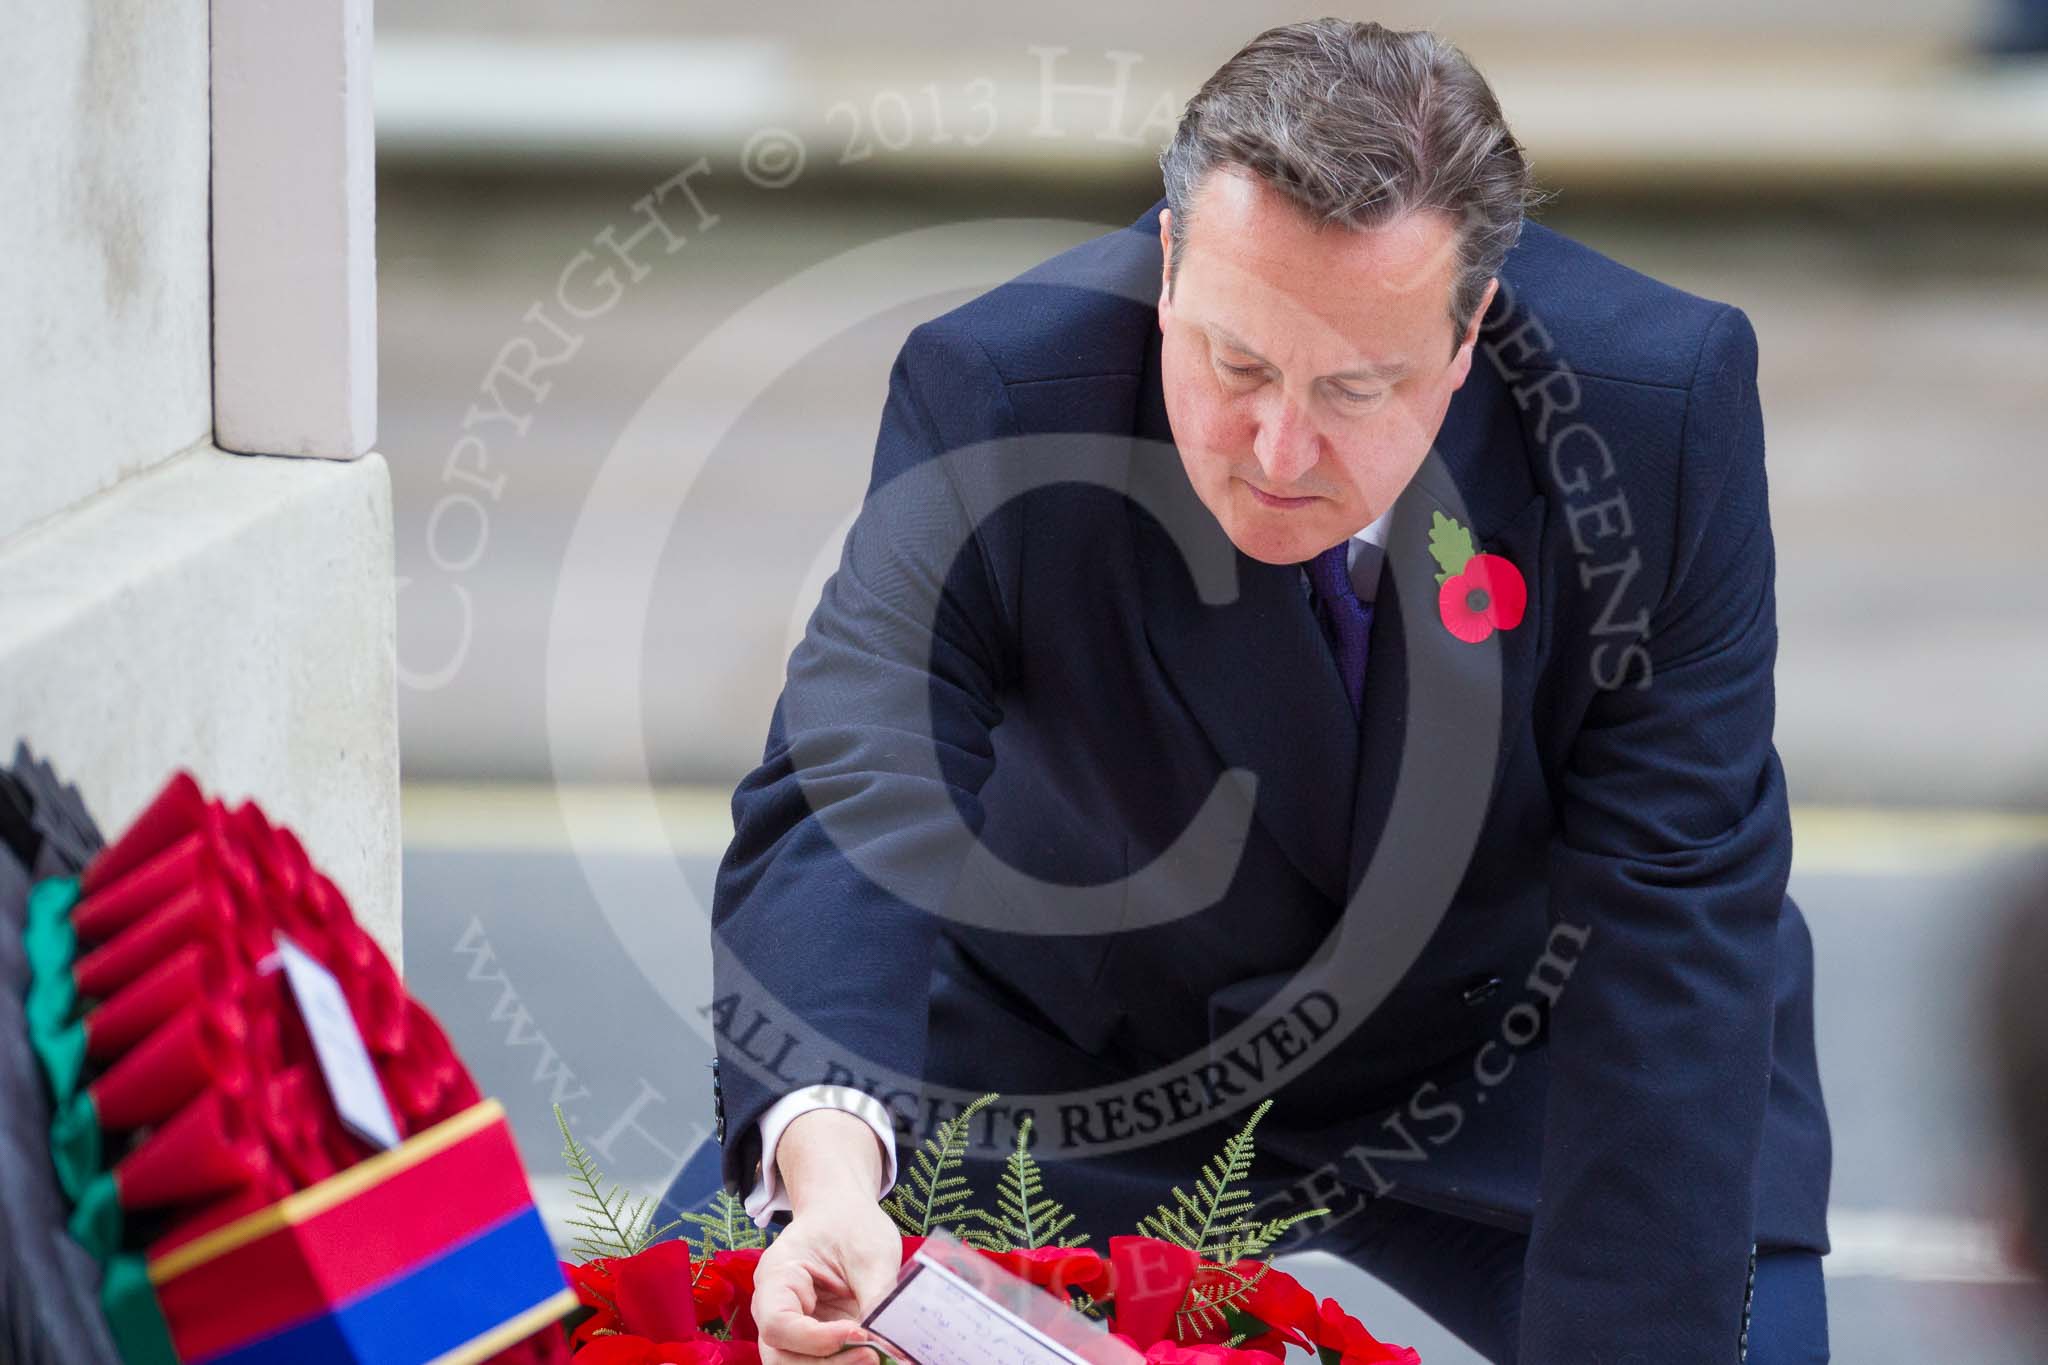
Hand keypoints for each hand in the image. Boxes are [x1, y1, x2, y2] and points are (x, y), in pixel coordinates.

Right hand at [752, 1191, 899, 1361]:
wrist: (844, 1215)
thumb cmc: (852, 1225)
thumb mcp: (872, 1254)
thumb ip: (877, 1298)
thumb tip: (891, 1342)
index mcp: (776, 1276)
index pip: (778, 1324)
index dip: (815, 1339)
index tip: (858, 1332)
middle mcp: (774, 1308)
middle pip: (781, 1356)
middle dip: (826, 1363)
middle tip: (872, 1355)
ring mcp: (792, 1328)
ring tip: (876, 1356)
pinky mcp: (814, 1340)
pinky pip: (821, 1361)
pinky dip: (844, 1362)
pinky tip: (874, 1355)